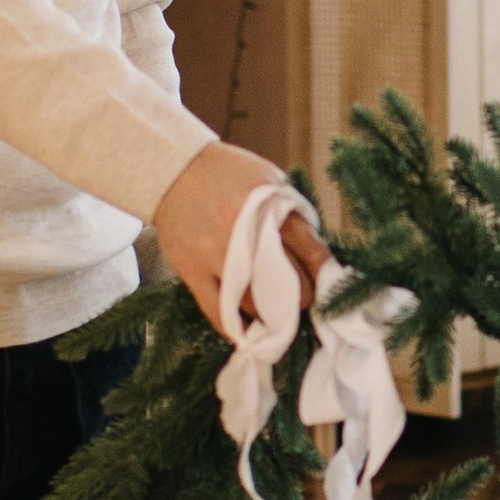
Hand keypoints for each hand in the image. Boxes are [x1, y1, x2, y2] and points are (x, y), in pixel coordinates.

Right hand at [153, 140, 322, 338]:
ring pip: (254, 303)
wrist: (171, 168)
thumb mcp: (268, 177)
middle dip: (302, 295)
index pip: (310, 250)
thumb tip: (314, 244)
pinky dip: (234, 326)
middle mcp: (245, 236)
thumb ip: (291, 209)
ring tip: (278, 314)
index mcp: (269, 208)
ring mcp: (216, 256)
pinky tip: (248, 331)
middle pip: (287, 283)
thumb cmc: (225, 172)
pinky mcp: (192, 271)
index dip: (323, 271)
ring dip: (270, 313)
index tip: (327, 283)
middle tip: (304, 299)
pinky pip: (216, 310)